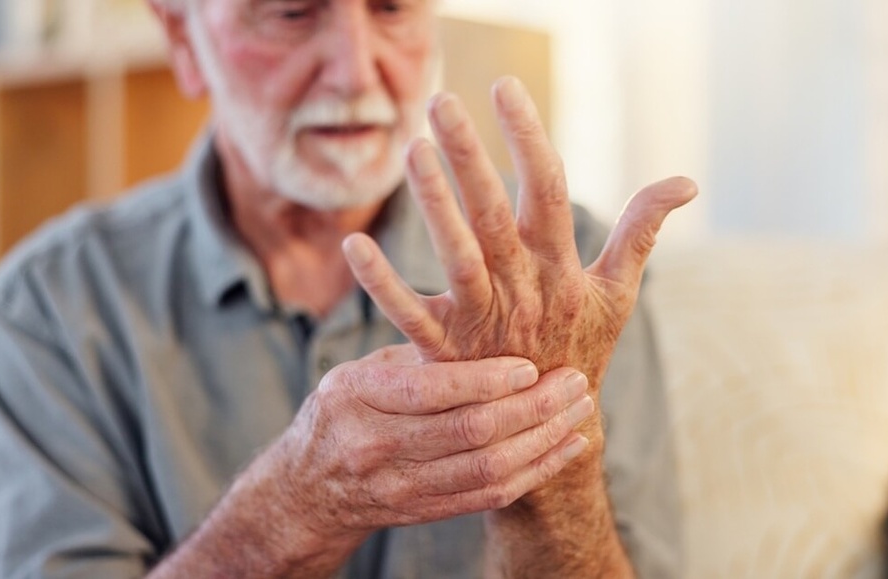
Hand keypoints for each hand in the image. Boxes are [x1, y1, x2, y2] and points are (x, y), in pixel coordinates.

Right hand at [272, 344, 593, 539]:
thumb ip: (415, 355)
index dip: (485, 379)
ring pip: (488, 468)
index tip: (528, 363)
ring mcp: (402, 486)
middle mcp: (376, 446)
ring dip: (544, 438)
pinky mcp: (425, 511)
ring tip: (579, 409)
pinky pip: (491, 496)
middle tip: (573, 381)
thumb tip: (482, 317)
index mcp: (358, 398)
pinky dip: (537, 470)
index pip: (430, 391)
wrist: (308, 491)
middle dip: (532, 407)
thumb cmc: (342, 413)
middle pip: (470, 431)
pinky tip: (568, 445)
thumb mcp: (358, 373)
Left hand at [342, 77, 695, 393]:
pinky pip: (411, 316)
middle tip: (442, 103)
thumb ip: (642, 231)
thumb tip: (687, 182)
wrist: (553, 431)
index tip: (504, 87)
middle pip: (496, 214)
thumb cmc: (583, 350)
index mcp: (561, 268)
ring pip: (458, 256)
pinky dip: (382, 284)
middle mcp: (524, 289)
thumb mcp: (617, 293)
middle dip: (470, 156)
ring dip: (435, 204)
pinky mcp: (447, 353)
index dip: (528, 138)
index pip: (549, 189)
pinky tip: (354, 245)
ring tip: (412, 150)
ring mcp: (484, 321)